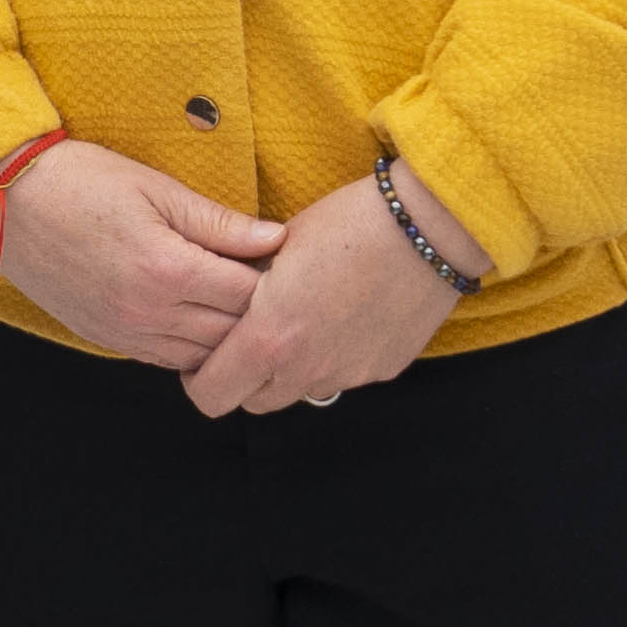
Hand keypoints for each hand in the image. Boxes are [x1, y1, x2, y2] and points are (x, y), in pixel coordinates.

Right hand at [0, 139, 276, 368]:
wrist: (8, 201)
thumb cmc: (81, 181)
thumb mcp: (156, 188)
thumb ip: (219, 222)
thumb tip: (276, 238)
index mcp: (167, 270)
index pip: (248, 294)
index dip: (273, 278)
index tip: (281, 260)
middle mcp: (148, 313)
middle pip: (231, 333)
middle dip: (256, 312)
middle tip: (267, 284)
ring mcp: (125, 332)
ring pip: (201, 356)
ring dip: (225, 336)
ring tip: (235, 304)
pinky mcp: (106, 339)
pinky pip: (165, 360)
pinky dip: (190, 347)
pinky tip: (197, 319)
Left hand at [181, 155, 483, 419]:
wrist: (428, 226)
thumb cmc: (347, 223)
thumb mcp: (275, 248)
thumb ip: (242, 288)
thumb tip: (220, 302)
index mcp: (268, 339)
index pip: (210, 395)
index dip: (198, 378)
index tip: (203, 354)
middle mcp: (306, 369)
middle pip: (252, 403)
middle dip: (243, 378)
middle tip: (248, 337)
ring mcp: (347, 375)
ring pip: (299, 391)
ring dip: (288, 369)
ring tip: (300, 320)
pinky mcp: (381, 370)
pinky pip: (341, 376)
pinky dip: (331, 357)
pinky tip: (343, 315)